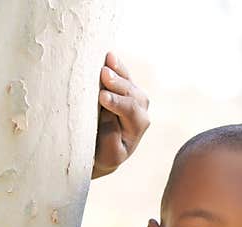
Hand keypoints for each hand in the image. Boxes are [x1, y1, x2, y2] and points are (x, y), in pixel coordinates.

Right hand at [92, 52, 149, 179]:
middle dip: (118, 84)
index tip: (102, 98)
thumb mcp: (108, 155)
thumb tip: (108, 112)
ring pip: (128, 81)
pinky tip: (108, 55)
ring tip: (107, 59)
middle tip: (103, 75)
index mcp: (138, 126)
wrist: (101, 150)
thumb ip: (111, 137)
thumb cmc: (103, 154)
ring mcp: (133, 96)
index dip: (118, 103)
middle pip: (132, 93)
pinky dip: (116, 65)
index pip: (131, 112)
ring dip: (118, 70)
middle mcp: (140, 109)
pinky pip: (122, 74)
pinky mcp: (122, 87)